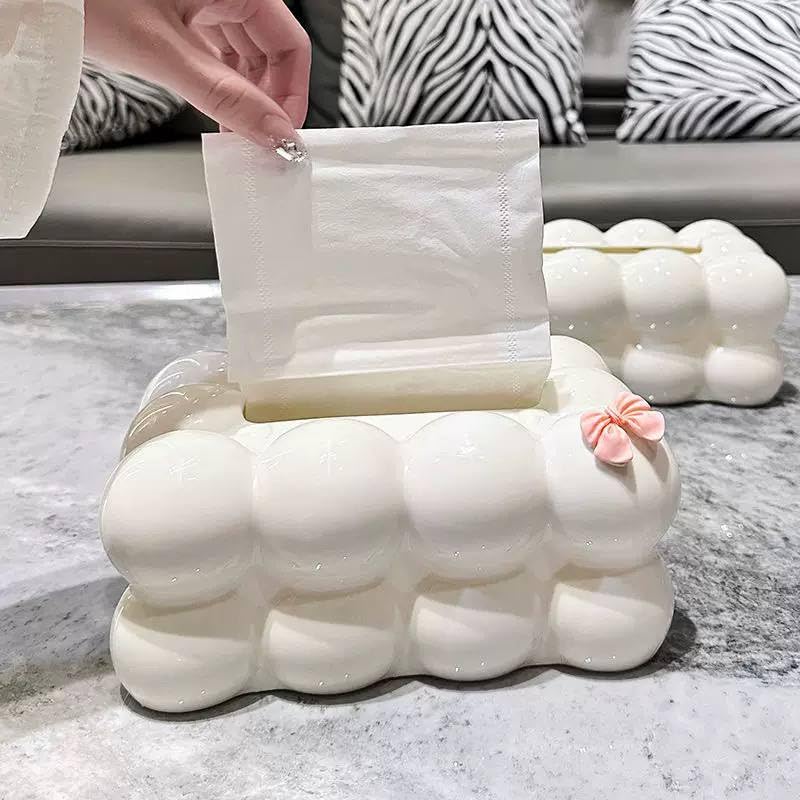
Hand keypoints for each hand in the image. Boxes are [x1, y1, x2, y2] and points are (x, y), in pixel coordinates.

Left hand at [84, 0, 310, 147]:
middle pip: (270, 52)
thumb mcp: (161, 51)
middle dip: (266, 100)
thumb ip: (224, 95)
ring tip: (232, 131)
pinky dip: (218, 82)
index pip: (290, 46)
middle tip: (255, 141)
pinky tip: (213, 109)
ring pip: (243, 54)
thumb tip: (273, 132)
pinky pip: (215, 50)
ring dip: (243, 95)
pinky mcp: (180, 11)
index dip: (292, 94)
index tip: (280, 134)